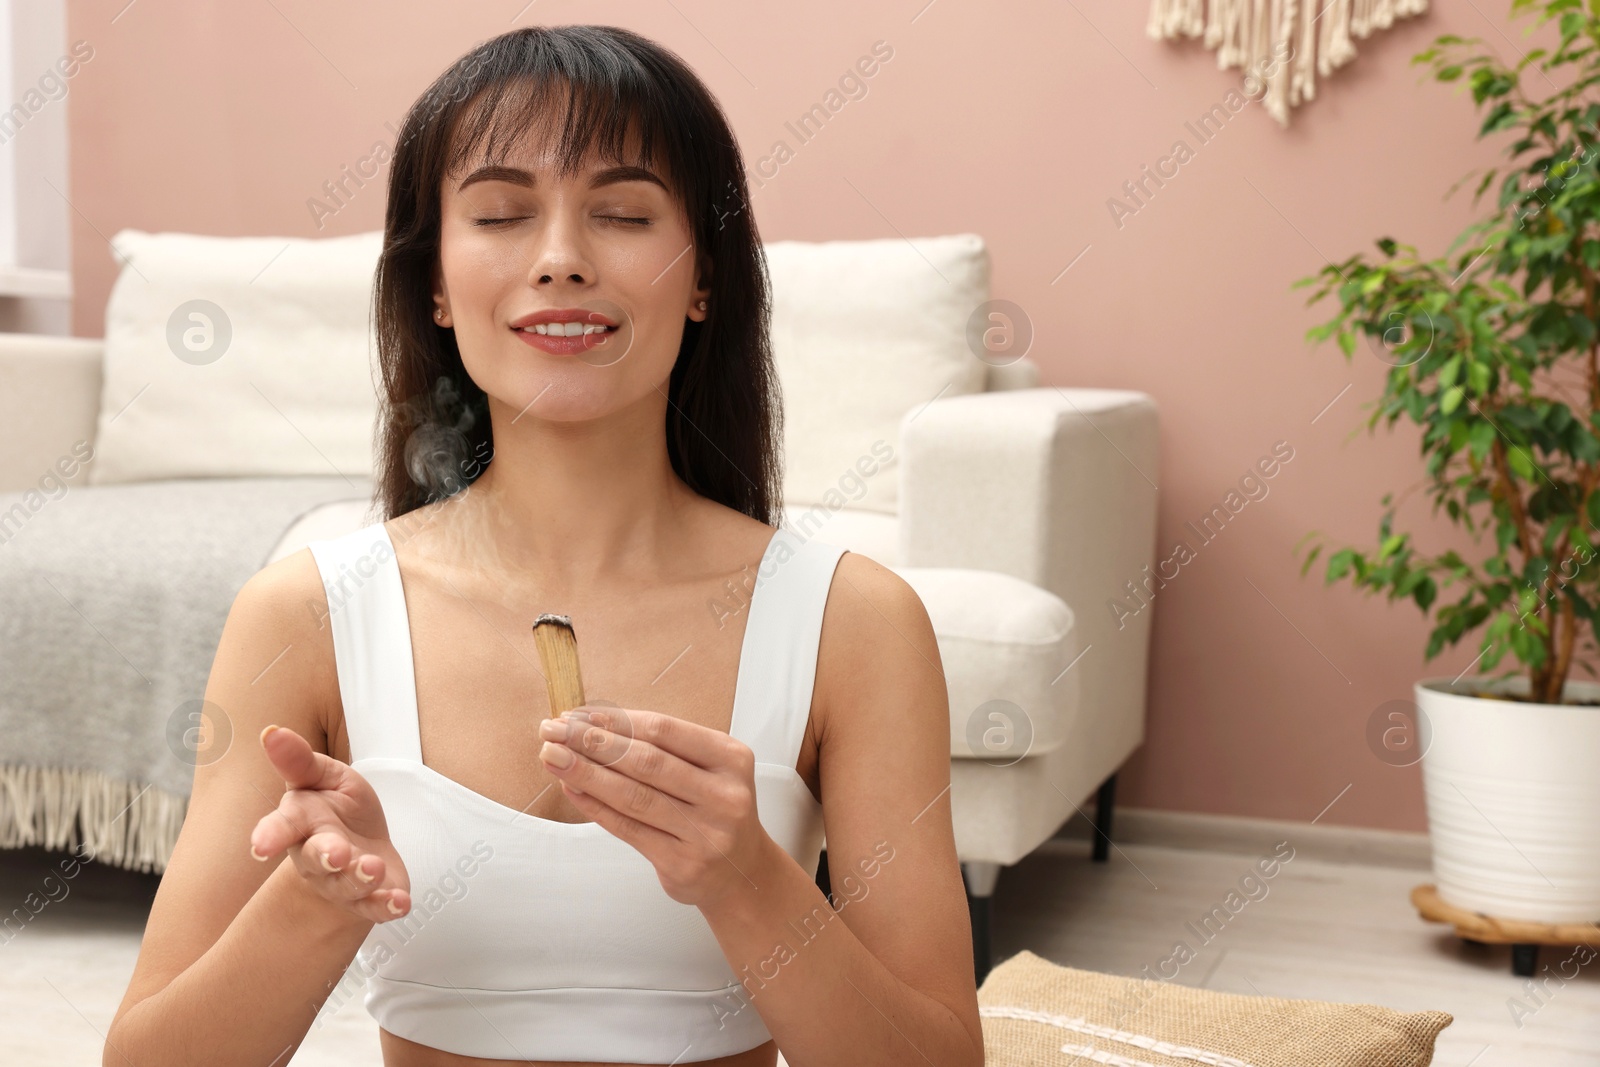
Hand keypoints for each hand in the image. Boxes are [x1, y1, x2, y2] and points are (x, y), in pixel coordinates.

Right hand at [249, 724, 411, 924]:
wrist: (360, 850)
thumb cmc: (337, 809)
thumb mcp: (323, 777)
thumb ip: (300, 760)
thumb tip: (271, 732)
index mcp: (300, 823)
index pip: (282, 827)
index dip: (270, 836)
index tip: (260, 846)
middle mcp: (316, 856)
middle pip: (316, 859)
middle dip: (326, 857)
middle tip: (337, 853)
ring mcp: (341, 881)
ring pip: (346, 885)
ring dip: (360, 878)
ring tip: (373, 867)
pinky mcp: (369, 898)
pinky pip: (376, 905)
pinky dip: (387, 905)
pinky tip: (400, 903)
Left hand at [537, 706, 777, 909]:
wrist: (742, 872)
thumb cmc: (714, 809)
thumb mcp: (708, 769)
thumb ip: (662, 748)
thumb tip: (592, 725)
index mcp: (731, 759)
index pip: (664, 731)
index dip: (617, 720)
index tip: (579, 714)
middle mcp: (724, 795)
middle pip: (646, 762)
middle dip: (593, 743)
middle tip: (554, 730)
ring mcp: (705, 833)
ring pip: (633, 796)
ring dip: (586, 773)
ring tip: (552, 756)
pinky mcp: (682, 864)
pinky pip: (628, 829)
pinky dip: (595, 807)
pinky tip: (572, 789)